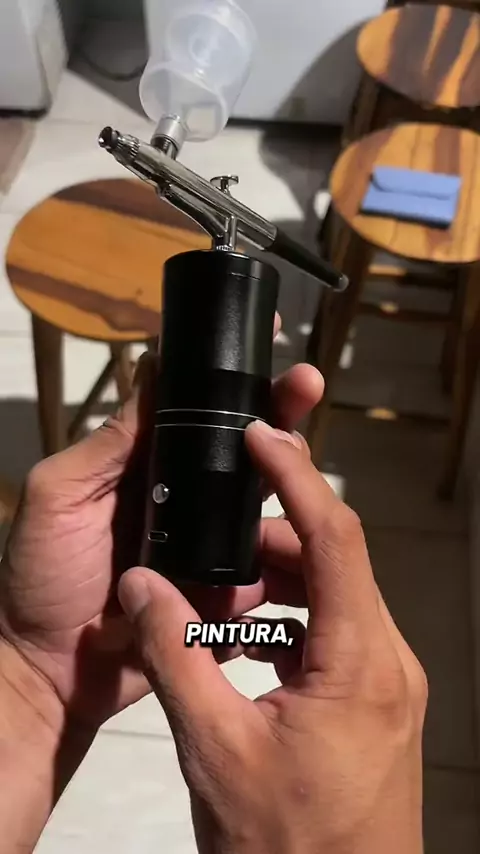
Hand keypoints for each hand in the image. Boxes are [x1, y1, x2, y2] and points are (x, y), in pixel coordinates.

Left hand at [0, 349, 322, 730]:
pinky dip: (285, 554)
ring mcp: (207, 547)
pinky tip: (310, 536)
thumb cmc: (43, 576)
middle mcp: (183, 499)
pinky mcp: (222, 593)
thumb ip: (108, 443)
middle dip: (278, 414)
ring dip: (291, 482)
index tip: (269, 344)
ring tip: (309, 464)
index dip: (230, 379)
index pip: (193, 411)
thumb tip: (152, 367)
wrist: (51, 673)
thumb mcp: (60, 496)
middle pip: (240, 451)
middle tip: (308, 384)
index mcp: (145, 468)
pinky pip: (262, 569)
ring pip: (260, 506)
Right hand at [119, 422, 427, 853]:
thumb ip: (174, 657)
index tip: (260, 434)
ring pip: (334, 600)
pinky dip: (290, 626)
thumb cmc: (284, 847)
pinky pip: (335, 638)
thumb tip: (139, 583)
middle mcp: (388, 660)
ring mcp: (388, 684)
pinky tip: (245, 646)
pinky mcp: (377, 704)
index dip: (296, 476)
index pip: (335, 537)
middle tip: (210, 537)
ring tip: (218, 595)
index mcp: (359, 661)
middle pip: (334, 564)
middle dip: (272, 540)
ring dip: (279, 587)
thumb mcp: (214, 750)